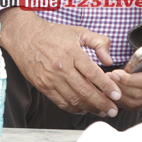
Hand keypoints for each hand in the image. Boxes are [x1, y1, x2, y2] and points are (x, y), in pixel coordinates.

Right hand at [0, 8, 120, 117]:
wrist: (24, 36)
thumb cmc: (52, 34)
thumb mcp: (79, 31)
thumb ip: (99, 42)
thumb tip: (109, 60)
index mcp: (72, 52)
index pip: (93, 73)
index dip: (107, 86)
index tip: (117, 95)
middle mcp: (61, 67)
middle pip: (85, 90)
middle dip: (102, 103)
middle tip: (113, 109)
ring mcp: (51, 78)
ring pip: (74, 99)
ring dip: (90, 108)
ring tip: (102, 111)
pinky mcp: (43, 86)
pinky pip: (61, 102)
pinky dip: (74, 109)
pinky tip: (83, 109)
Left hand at [106, 21, 141, 109]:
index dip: (130, 80)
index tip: (115, 74)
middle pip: (139, 94)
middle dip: (120, 88)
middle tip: (106, 78)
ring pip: (137, 101)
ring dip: (121, 96)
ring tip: (107, 84)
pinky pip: (138, 103)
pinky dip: (125, 100)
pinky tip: (114, 92)